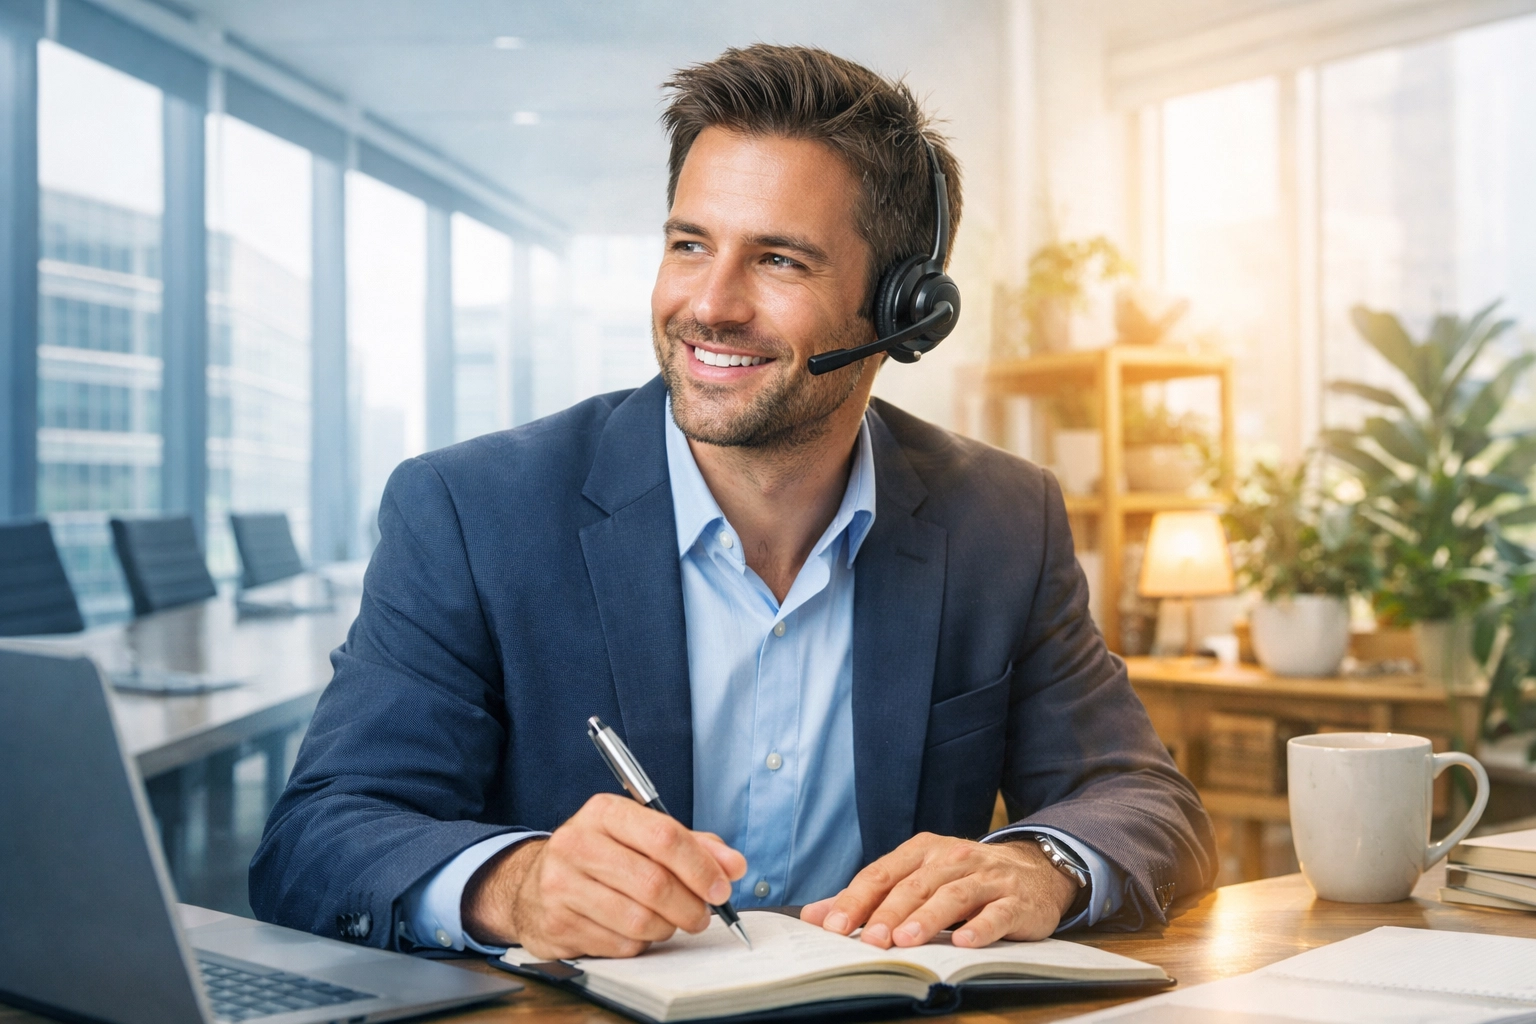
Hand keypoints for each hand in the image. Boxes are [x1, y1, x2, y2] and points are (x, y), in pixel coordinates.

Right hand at [461, 793, 746, 958]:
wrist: (532, 885)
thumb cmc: (600, 858)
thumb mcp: (640, 837)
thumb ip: (692, 846)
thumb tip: (733, 865)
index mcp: (604, 812)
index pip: (664, 837)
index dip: (701, 867)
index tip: (721, 888)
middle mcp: (577, 843)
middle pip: (654, 883)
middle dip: (690, 906)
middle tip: (702, 915)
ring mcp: (562, 885)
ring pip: (639, 919)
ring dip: (667, 927)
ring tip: (669, 921)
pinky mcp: (557, 924)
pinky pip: (620, 944)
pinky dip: (640, 943)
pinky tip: (636, 930)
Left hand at [800, 833, 1076, 948]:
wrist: (1035, 870)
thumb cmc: (965, 878)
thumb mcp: (918, 878)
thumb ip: (870, 896)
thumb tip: (815, 914)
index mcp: (922, 851)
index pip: (882, 873)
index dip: (856, 899)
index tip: (832, 926)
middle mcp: (952, 858)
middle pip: (914, 886)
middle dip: (888, 913)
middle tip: (867, 940)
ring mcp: (986, 877)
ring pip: (952, 896)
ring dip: (927, 918)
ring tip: (905, 941)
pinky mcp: (1016, 900)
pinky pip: (996, 913)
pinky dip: (980, 927)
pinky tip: (964, 942)